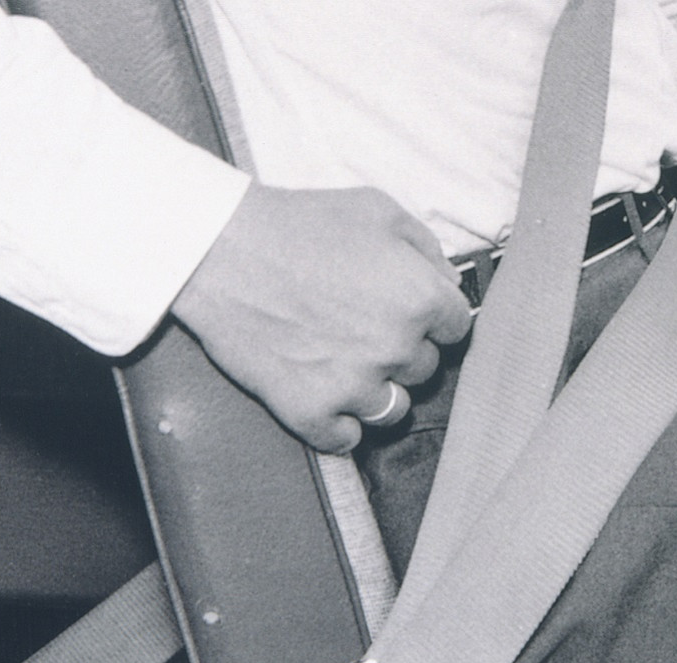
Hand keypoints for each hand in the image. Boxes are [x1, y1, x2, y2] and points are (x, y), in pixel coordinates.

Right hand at [171, 183, 470, 451]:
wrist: (218, 251)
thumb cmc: (297, 224)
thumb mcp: (376, 210)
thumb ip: (426, 248)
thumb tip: (448, 283)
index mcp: (419, 299)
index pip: (457, 328)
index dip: (432, 318)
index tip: (405, 311)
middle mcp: (395, 348)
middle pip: (425, 369)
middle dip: (400, 350)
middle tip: (360, 326)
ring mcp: (353, 386)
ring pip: (392, 409)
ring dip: (375, 389)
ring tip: (342, 360)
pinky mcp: (310, 412)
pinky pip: (346, 439)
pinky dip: (338, 422)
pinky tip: (321, 391)